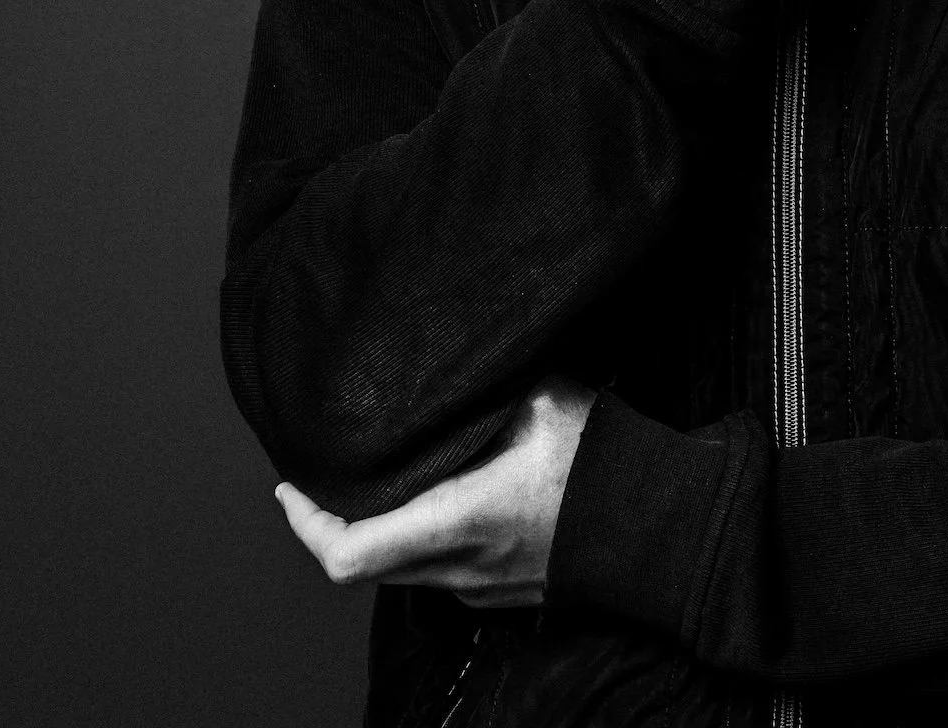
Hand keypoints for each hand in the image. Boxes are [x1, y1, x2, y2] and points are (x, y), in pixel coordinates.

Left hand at [275, 377, 595, 609]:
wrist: (656, 524)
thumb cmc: (602, 460)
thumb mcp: (542, 399)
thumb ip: (484, 387)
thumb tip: (449, 359)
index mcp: (460, 520)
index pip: (348, 552)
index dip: (306, 523)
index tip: (291, 485)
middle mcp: (459, 565)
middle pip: (361, 563)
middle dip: (332, 520)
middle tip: (321, 472)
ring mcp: (477, 585)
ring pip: (397, 568)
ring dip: (374, 529)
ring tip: (372, 477)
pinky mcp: (498, 587)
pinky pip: (434, 569)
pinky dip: (413, 535)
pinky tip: (430, 495)